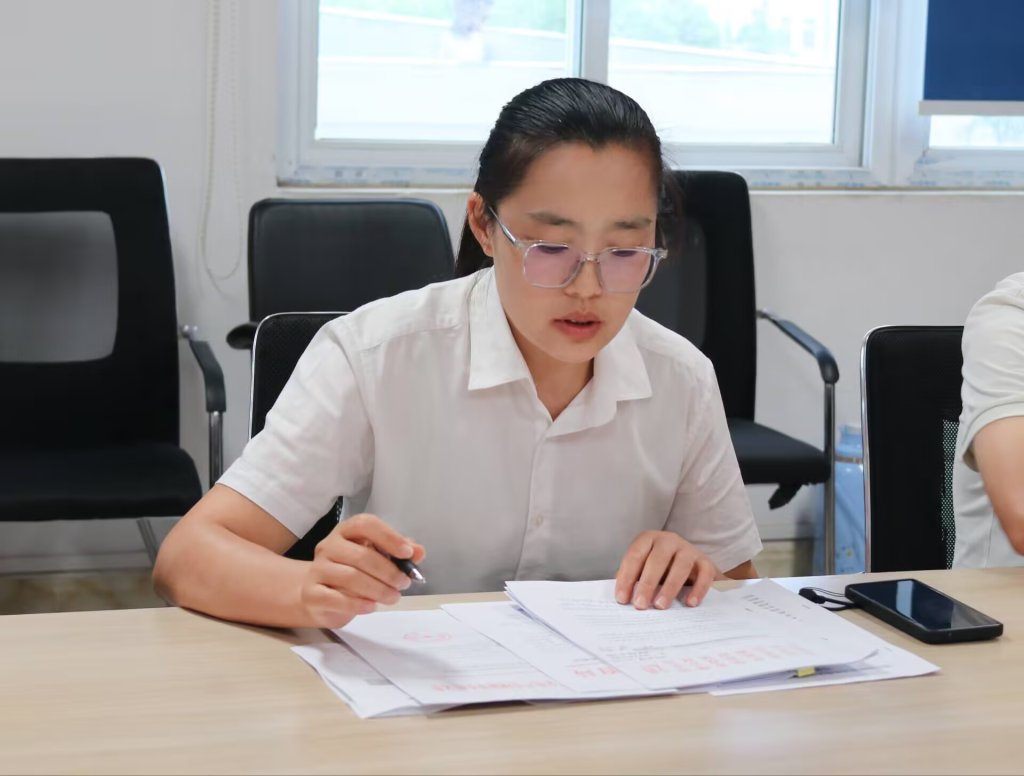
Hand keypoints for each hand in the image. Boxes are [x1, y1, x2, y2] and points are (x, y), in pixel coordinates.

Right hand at [299, 513, 424, 628]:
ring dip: (378, 590)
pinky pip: (336, 598)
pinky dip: (358, 604)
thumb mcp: (376, 558)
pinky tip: (372, 606)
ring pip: (351, 577)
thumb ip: (398, 554)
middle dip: (389, 571)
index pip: (366, 524)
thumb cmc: (351, 572)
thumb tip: (418, 551)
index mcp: (346, 531)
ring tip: (393, 597)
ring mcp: (317, 569)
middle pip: (361, 555)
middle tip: (404, 584)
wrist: (317, 594)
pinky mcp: (311, 593)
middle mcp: (329, 546)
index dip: (389, 537)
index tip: (408, 553)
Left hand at [614, 530, 718, 608]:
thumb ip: (633, 578)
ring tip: (660, 606)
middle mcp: (668, 540)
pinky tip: (690, 603)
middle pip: (657, 560)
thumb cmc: (660, 567)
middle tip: (640, 604)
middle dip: (647, 583)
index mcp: (648, 539)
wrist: (691, 564)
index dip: (626, 577)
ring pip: (681, 566)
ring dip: (669, 587)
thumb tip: (623, 597)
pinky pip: (704, 574)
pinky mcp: (705, 562)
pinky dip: (698, 589)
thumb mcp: (644, 567)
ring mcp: (688, 549)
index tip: (622, 598)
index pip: (635, 555)